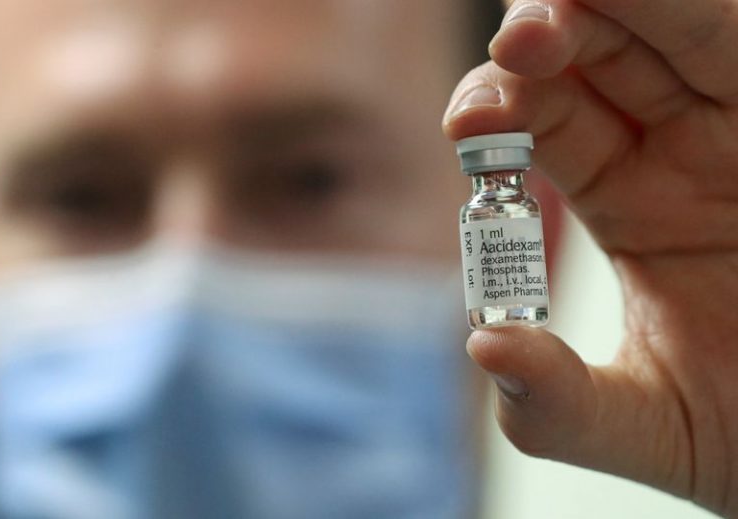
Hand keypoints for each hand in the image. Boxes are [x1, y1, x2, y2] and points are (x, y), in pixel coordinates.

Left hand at [442, 0, 737, 514]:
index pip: (546, 125)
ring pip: (680, 33)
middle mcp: (684, 152)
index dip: (500, 110)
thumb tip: (482, 349)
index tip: (467, 124)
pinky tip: (661, 9)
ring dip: (622, 8)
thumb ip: (558, 403)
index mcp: (632, 203)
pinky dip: (697, 19)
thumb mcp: (649, 425)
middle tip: (520, 42)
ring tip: (562, 8)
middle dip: (549, 37)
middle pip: (600, 58)